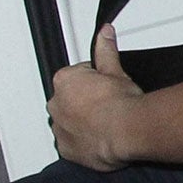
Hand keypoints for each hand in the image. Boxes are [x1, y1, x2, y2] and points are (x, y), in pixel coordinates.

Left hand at [48, 25, 143, 170]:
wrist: (127, 130)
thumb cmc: (121, 102)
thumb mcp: (115, 70)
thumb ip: (105, 50)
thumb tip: (104, 33)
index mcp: (64, 81)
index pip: (76, 77)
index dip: (95, 81)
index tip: (106, 87)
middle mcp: (56, 104)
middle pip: (70, 100)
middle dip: (85, 102)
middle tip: (108, 104)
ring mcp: (59, 128)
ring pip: (68, 122)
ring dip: (81, 122)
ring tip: (105, 123)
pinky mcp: (66, 150)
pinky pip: (70, 144)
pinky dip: (82, 142)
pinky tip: (99, 138)